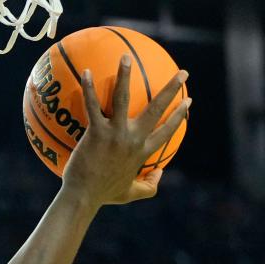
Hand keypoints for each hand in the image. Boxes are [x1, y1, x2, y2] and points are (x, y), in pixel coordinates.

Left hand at [62, 55, 190, 205]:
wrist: (83, 197)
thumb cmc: (103, 195)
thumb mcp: (130, 194)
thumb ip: (149, 186)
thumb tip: (161, 175)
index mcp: (143, 151)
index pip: (167, 130)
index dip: (178, 115)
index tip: (188, 101)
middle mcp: (134, 139)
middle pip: (157, 109)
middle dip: (172, 89)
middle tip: (183, 73)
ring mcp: (116, 134)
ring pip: (124, 98)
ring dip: (126, 75)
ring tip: (126, 57)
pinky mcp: (97, 133)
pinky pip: (92, 106)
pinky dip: (88, 88)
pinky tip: (86, 72)